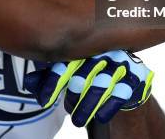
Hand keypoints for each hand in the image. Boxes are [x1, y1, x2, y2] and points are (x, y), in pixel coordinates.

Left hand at [24, 50, 153, 126]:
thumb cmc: (89, 75)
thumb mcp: (67, 75)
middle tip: (66, 109)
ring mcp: (121, 63)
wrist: (123, 82)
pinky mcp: (137, 77)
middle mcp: (103, 50)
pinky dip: (109, 106)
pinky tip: (100, 117)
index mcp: (84, 44)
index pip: (66, 60)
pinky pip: (122, 92)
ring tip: (76, 120)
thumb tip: (27, 82)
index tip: (44, 100)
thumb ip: (47, 77)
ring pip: (102, 84)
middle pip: (84, 72)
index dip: (54, 80)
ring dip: (88, 104)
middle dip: (73, 94)